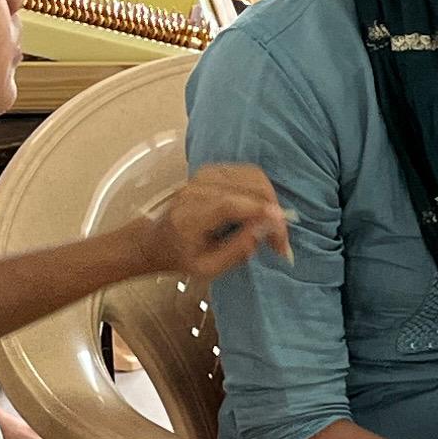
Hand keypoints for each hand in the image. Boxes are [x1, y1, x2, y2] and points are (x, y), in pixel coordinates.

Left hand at [128, 164, 290, 281]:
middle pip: (247, 185)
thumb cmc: (182, 256)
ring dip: (270, 200)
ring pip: (253, 176)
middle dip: (272, 209)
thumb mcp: (207, 268)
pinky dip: (262, 190)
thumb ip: (236, 251)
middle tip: (280, 240)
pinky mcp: (212, 170)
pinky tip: (262, 210)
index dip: (259, 210)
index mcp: (190, 215)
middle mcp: (197, 189)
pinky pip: (248, 173)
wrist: (157, 239)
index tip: (281, 225)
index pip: (229, 203)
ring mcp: (205, 175)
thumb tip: (265, 231)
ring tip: (272, 226)